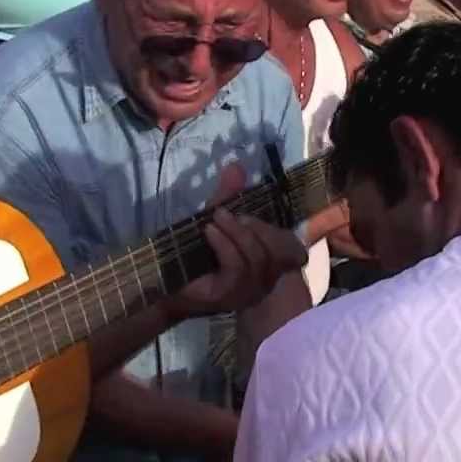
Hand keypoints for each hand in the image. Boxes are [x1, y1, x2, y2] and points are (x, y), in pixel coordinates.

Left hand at [164, 165, 307, 319]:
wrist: (166, 282)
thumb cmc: (197, 253)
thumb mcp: (217, 220)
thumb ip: (229, 196)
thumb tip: (236, 165)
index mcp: (268, 264)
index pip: (293, 250)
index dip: (282, 233)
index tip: (251, 215)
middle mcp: (265, 281)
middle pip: (277, 252)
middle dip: (257, 227)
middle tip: (231, 213)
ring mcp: (249, 292)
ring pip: (257, 258)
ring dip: (237, 233)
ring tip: (216, 219)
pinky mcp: (230, 296)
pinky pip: (237, 267)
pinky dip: (224, 244)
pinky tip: (210, 232)